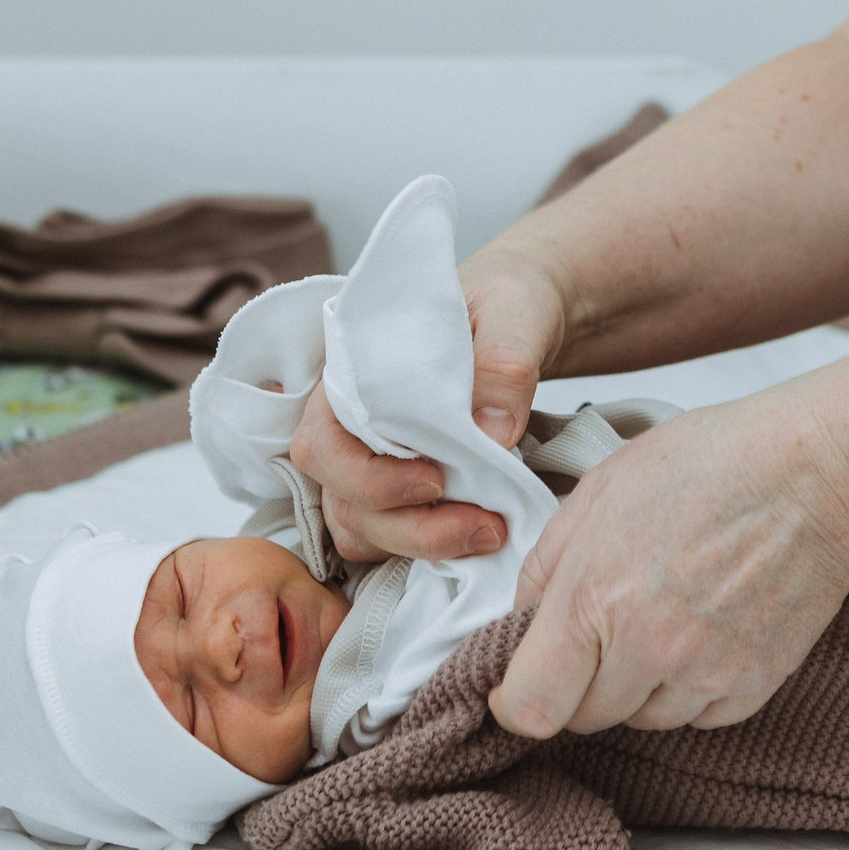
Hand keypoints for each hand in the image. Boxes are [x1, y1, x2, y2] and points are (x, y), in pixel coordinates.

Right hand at [284, 241, 573, 562]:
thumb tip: (491, 434)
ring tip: (491, 532)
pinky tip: (478, 534)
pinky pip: (388, 535)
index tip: (437, 479)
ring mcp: (372, 458)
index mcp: (354, 374)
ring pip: (360, 527)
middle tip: (484, 524)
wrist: (527, 315)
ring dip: (418, 545)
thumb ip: (503, 364)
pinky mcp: (402, 485)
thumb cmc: (507, 300)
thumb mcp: (515, 313)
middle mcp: (350, 422)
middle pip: (339, 499)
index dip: (369, 477)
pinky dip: (426, 549)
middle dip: (406, 526)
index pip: (321, 443)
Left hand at [486, 391, 848, 736]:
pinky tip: (704, 630)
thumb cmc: (711, 464)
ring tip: (663, 615)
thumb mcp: (600, 489)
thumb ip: (546, 565)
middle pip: (583, 717)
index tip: (521, 681)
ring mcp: (703, 674)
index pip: (529, 707)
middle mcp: (646, 650)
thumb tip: (521, 620)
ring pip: (641, 719)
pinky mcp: (752, 686)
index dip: (514, 698)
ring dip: (637, 684)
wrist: (816, 476)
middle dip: (579, 681)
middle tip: (604, 624)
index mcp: (593, 599)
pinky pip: (698, 717)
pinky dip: (691, 687)